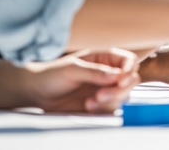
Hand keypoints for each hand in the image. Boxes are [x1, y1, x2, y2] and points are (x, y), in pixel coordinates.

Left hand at [24, 48, 138, 112]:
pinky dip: (103, 110)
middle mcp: (109, 73)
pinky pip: (112, 108)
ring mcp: (105, 89)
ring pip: (123, 96)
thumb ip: (95, 72)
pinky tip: (87, 106)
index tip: (121, 80)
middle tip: (101, 95)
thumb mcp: (72, 69)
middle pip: (131, 80)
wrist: (36, 92)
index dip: (130, 70)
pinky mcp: (100, 104)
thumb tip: (116, 75)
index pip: (129, 61)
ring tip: (90, 102)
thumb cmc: (52, 74)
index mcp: (105, 59)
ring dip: (110, 101)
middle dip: (119, 90)